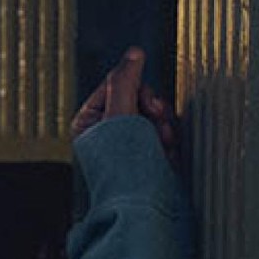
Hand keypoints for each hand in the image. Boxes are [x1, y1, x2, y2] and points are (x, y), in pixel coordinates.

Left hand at [70, 47, 178, 164]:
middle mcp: (106, 131)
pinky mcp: (146, 156)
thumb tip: (134, 51)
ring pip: (155, 117)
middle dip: (153, 112)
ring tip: (162, 147)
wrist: (141, 206)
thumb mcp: (121, 116)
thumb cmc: (123, 164)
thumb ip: (126, 82)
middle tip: (158, 127)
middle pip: (139, 99)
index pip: (117, 86)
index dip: (137, 91)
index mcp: (89, 120)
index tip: (147, 107)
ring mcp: (127, 144)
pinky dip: (169, 143)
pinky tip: (166, 157)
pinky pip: (164, 135)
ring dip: (163, 128)